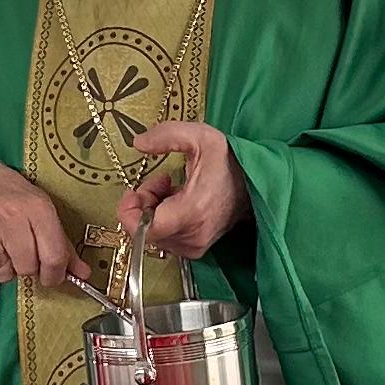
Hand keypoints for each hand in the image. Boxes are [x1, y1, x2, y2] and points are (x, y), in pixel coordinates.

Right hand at [0, 163, 77, 287]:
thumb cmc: (7, 191)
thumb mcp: (41, 207)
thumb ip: (62, 242)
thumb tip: (82, 272)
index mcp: (37, 208)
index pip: (54, 257)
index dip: (55, 274)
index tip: (53, 276)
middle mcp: (11, 218)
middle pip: (28, 268)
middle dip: (27, 267)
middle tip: (22, 252)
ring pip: (3, 273)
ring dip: (5, 267)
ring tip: (2, 245)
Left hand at [114, 121, 246, 257]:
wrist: (254, 183)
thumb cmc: (230, 162)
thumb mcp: (200, 137)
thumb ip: (166, 135)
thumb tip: (139, 142)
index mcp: (192, 211)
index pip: (146, 230)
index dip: (130, 212)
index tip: (132, 192)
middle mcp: (194, 234)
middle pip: (146, 229)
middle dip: (143, 203)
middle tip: (158, 183)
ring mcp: (196, 245)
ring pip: (154, 235)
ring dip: (153, 210)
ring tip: (169, 189)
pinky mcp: (197, 248)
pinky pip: (166, 238)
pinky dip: (163, 220)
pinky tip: (176, 202)